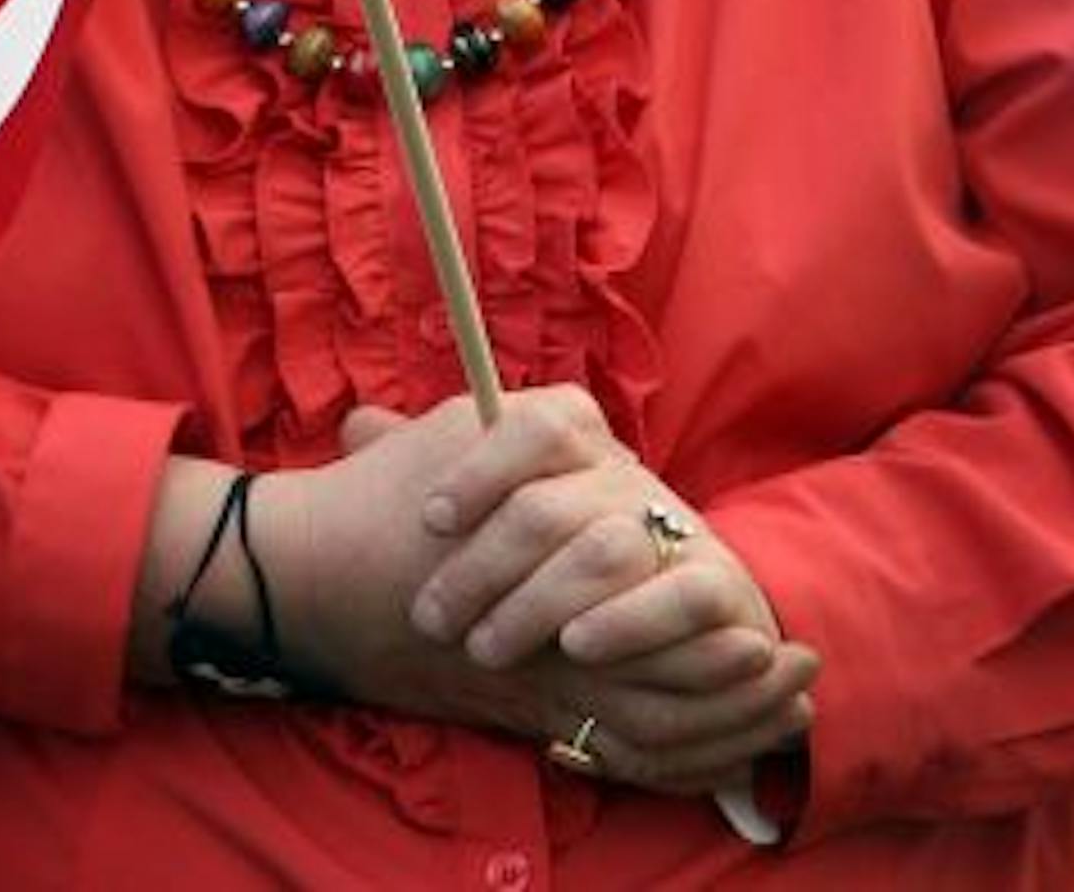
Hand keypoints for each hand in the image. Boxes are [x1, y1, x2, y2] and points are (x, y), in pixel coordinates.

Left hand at [398, 387, 817, 791]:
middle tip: (432, 620)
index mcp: (575, 438)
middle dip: (482, 568)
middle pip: (549, 505)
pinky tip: (575, 647)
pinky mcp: (716, 585)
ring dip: (536, 605)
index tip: (429, 518)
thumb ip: (429, 463)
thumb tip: (357, 425)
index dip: (480, 469)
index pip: (534, 425)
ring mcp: (672, 527)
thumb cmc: (555, 551)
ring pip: (603, 551)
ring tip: (484, 648)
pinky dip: (626, 621)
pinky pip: (679, 596)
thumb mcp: (496, 503)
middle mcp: (624, 475)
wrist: (671, 605)